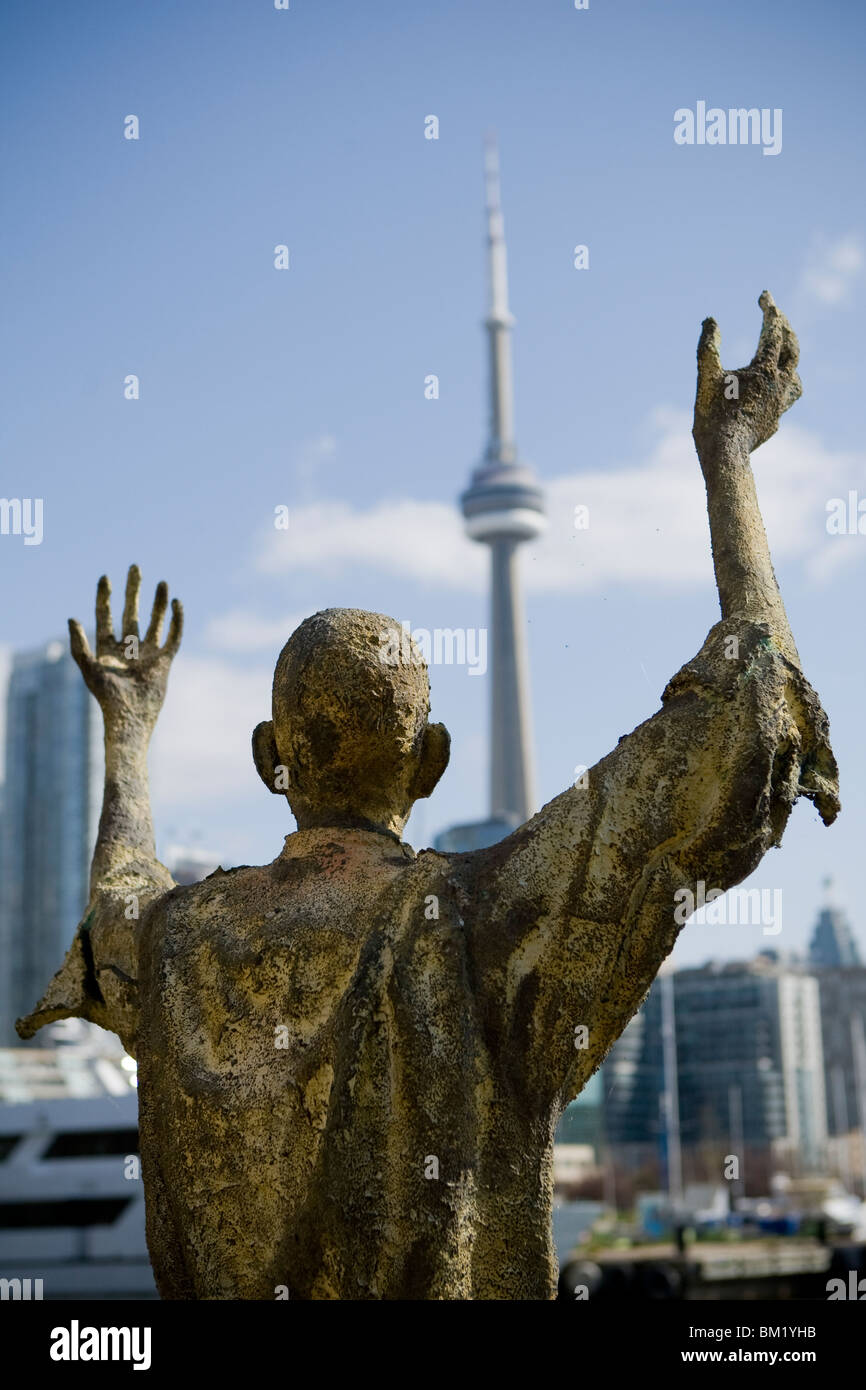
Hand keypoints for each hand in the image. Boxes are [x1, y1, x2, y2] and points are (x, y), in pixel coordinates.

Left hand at [68, 565, 182, 733]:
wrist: (130, 716)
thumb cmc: (106, 697)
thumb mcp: (89, 668)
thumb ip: (78, 645)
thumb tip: (71, 619)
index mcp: (108, 648)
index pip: (106, 615)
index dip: (105, 596)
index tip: (106, 578)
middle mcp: (128, 647)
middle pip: (131, 612)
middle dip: (133, 590)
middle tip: (135, 568)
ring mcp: (147, 653)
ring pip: (154, 621)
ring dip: (157, 602)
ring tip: (161, 582)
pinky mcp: (164, 660)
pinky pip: (173, 637)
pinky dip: (176, 621)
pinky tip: (176, 604)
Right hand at [693, 291, 801, 456]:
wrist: (725, 455)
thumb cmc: (713, 416)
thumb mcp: (706, 377)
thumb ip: (708, 347)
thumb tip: (710, 320)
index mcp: (765, 368)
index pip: (774, 330)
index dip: (770, 309)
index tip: (764, 295)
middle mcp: (780, 382)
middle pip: (792, 347)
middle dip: (784, 327)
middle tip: (775, 314)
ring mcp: (781, 402)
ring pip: (796, 372)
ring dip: (791, 355)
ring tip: (784, 349)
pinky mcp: (776, 418)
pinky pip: (789, 396)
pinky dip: (786, 383)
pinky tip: (778, 386)